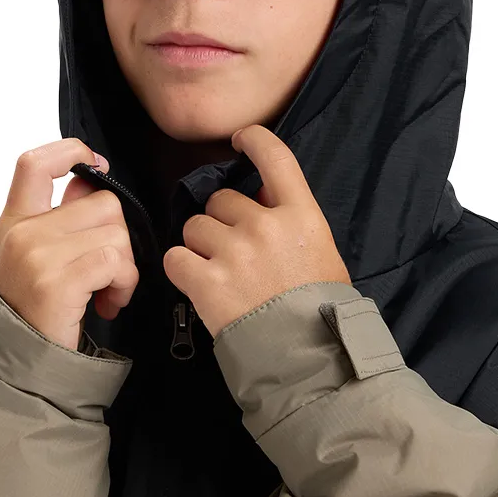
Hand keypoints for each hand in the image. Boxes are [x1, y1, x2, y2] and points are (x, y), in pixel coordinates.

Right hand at [0, 139, 139, 350]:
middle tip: (108, 271)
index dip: (70, 150)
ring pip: (115, 233)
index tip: (97, 164)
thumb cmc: (34, 308)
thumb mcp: (35, 254)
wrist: (16, 362)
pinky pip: (116, 262)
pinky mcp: (57, 281)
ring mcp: (38, 255)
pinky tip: (109, 303)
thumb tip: (92, 176)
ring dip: (124, 266)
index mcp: (15, 220)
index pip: (34, 163)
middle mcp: (23, 232)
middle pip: (102, 201)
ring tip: (106, 292)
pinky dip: (124, 284)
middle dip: (118, 236)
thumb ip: (61, 216)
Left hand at [163, 124, 349, 338]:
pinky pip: (176, 258)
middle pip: (221, 200)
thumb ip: (290, 222)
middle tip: (234, 252)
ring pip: (194, 227)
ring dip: (200, 246)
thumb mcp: (321, 253)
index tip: (240, 139)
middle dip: (221, 221)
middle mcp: (265, 225)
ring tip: (218, 273)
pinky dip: (182, 270)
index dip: (253, 140)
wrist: (309, 357)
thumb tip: (257, 200)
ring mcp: (234, 252)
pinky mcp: (207, 281)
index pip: (275, 156)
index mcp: (300, 214)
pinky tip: (198, 285)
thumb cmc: (320, 308)